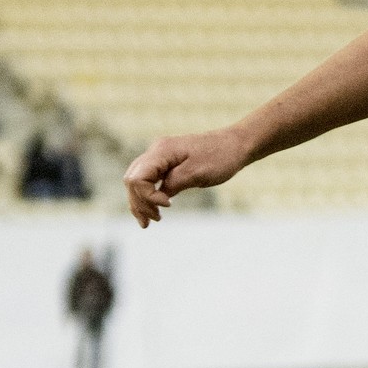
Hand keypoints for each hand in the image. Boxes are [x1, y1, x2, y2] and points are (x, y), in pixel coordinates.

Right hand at [122, 127, 251, 224]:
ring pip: (137, 181)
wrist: (235, 145)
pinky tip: (152, 210)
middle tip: (155, 220)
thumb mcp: (197, 173)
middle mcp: (156, 151)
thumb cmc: (220, 157)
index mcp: (161, 151)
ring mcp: (159, 156)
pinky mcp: (166, 163)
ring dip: (140, 202)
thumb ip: (173, 183)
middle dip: (139, 203)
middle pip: (132, 180)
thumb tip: (157, 197)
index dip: (147, 196)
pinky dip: (147, 195)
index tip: (168, 205)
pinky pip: (148, 180)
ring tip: (149, 222)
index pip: (137, 178)